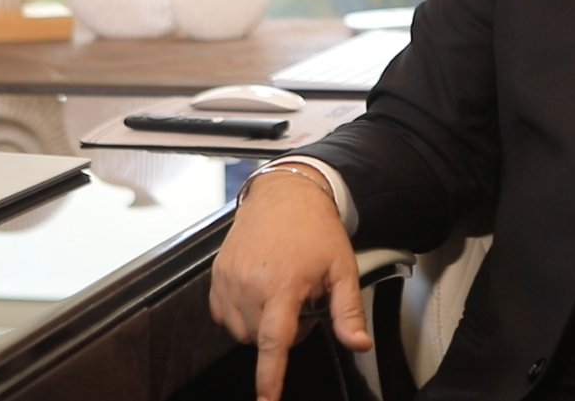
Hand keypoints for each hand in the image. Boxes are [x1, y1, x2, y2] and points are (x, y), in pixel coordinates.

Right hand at [209, 167, 372, 400]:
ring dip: (260, 324)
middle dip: (282, 332)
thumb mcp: (342, 269)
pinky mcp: (216, 275)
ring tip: (280, 293)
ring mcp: (228, 279)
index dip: (268, 376)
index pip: (272, 342)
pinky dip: (241, 314)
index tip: (266, 400)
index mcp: (282, 285)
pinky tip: (259, 292)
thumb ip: (348, 312)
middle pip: (259, 340)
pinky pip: (223, 315)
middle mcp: (249, 284)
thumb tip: (359, 344)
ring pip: (240, 331)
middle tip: (301, 301)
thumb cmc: (314, 228)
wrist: (285, 194)